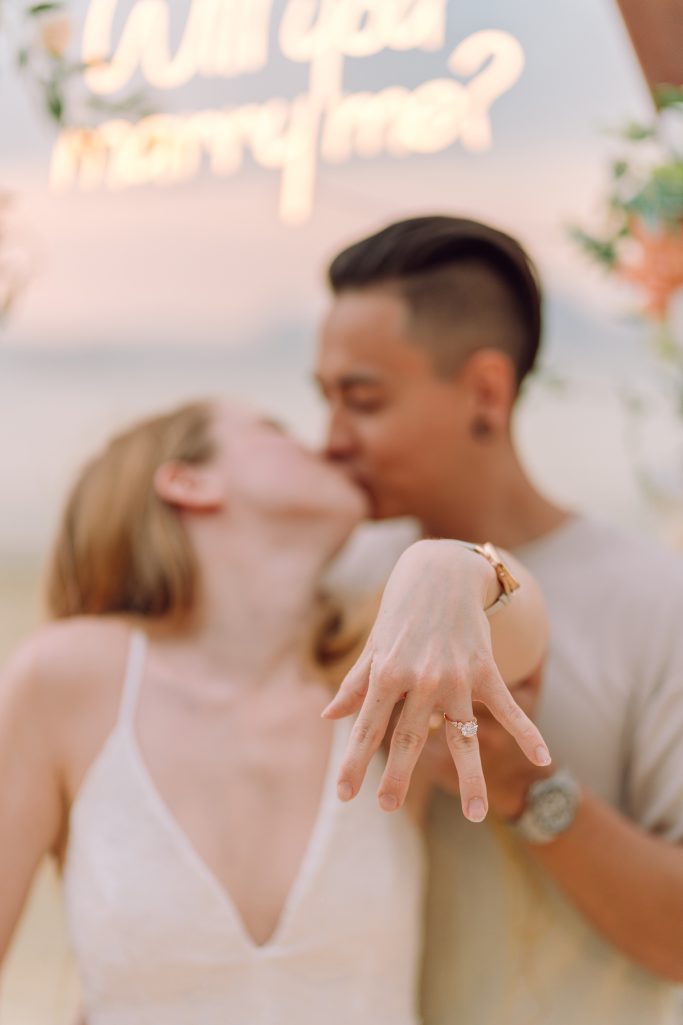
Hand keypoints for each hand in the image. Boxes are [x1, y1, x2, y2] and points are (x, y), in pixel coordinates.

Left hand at [322, 540, 550, 822]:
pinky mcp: (486, 668)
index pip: (367, 726)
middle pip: (409, 737)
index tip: (344, 793)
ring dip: (470, 777)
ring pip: (461, 736)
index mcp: (387, 673)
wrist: (441, 572)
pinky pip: (507, 707)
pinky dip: (526, 731)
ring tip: (474, 815)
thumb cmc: (401, 613)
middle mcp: (420, 678)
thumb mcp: (374, 647)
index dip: (354, 761)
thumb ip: (355, 685)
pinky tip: (542, 758)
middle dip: (398, 775)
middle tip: (387, 808)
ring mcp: (456, 676)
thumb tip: (329, 718)